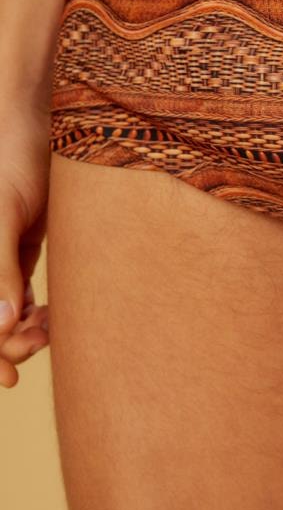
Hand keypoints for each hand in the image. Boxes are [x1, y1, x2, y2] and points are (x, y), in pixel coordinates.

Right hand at [0, 102, 52, 387]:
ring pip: (2, 316)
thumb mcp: (4, 218)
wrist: (32, 130)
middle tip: (42, 338)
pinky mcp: (13, 254)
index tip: (11, 379)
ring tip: (50, 326)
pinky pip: (17, 298)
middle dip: (8, 343)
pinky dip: (33, 312)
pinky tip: (50, 314)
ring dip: (23, 331)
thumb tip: (0, 326)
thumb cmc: (12, 167)